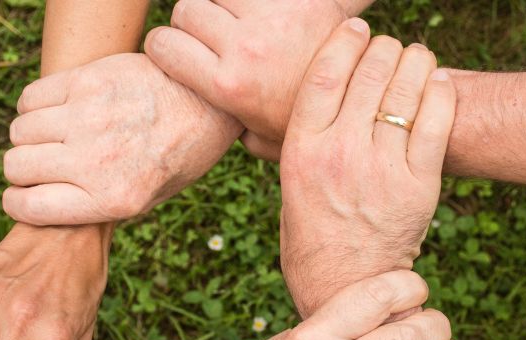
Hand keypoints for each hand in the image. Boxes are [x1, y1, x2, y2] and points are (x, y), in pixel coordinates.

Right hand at [2, 53, 241, 225]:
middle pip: (17, 167)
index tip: (22, 196)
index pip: (29, 207)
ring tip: (53, 136)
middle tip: (42, 164)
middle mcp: (96, 161)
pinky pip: (31, 97)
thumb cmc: (177, 156)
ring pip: (20, 131)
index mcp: (112, 199)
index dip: (17, 203)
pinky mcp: (87, 81)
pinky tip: (56, 110)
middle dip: (22, 170)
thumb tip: (44, 206)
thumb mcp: (148, 199)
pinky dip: (33, 107)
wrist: (208, 103)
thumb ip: (97, 206)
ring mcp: (89, 118)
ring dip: (29, 137)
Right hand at [145, 0, 348, 159]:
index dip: (163, 46)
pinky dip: (249, 0)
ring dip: (220, 4)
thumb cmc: (305, 124)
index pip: (162, 44)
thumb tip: (202, 123)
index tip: (174, 51)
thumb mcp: (260, 139)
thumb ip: (225, 126)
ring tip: (235, 22)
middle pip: (187, 9)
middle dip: (191, 22)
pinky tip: (259, 14)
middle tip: (209, 37)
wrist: (362, 97)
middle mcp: (244, 48)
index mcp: (226, 85)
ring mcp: (271, 18)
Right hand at [279, 21, 456, 316]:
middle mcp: (340, 153)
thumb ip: (293, 142)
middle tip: (388, 47)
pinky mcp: (418, 185)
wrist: (344, 285)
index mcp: (301, 150)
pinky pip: (437, 119)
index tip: (356, 28)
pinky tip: (437, 82)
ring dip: (415, 61)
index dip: (344, 40)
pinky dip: (440, 91)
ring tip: (415, 59)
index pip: (324, 73)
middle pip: (369, 72)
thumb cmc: (310, 235)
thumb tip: (291, 103)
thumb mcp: (288, 185)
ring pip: (406, 88)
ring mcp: (381, 168)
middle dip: (383, 48)